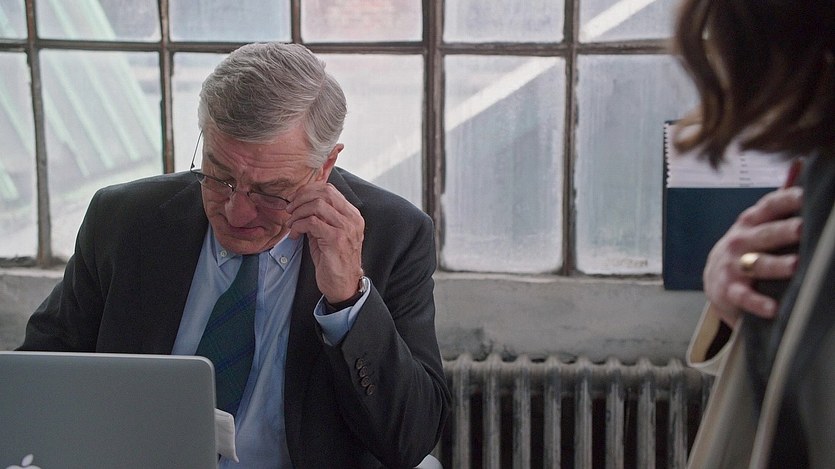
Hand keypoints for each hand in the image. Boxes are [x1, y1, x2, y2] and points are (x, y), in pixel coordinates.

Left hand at [285, 180, 364, 302]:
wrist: (343, 285)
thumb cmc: (334, 261)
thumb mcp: (328, 234)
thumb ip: (320, 218)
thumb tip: (300, 204)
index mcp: (352, 215)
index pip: (330, 190)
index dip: (308, 190)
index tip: (295, 200)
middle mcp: (352, 219)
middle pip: (324, 193)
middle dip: (301, 198)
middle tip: (290, 210)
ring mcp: (346, 229)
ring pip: (317, 205)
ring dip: (298, 212)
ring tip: (291, 224)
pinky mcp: (336, 240)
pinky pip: (312, 222)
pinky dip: (298, 225)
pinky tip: (295, 234)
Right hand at [702, 186, 802, 326]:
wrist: (715, 279)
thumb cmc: (746, 247)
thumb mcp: (758, 221)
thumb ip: (780, 197)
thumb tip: (800, 162)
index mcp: (750, 221)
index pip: (769, 206)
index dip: (786, 199)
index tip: (805, 195)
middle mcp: (740, 241)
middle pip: (764, 234)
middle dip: (783, 231)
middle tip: (803, 229)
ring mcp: (733, 266)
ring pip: (755, 264)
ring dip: (775, 265)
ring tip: (795, 265)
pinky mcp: (729, 291)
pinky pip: (745, 297)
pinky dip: (759, 303)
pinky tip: (774, 307)